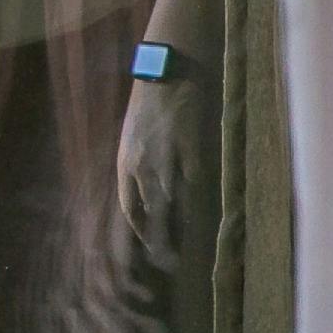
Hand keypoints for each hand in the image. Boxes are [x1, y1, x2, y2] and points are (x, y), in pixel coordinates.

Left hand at [112, 73, 215, 325]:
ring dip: (180, 228)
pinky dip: (200, 202)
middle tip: (168, 264)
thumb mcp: (136, 134)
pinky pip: (197, 183)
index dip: (138, 231)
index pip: (129, 207)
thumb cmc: (153, 101)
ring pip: (174, 204)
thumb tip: (149, 190)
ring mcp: (168, 158)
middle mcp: (143, 164)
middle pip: (151, 213)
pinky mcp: (192, 149)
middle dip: (158, 241)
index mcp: (126, 160)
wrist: (169, 68)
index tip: (145, 251)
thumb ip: (140, 163)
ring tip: (189, 250)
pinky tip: (207, 217)